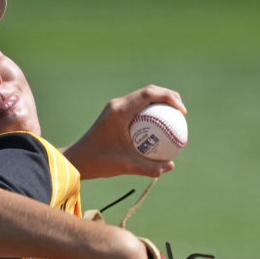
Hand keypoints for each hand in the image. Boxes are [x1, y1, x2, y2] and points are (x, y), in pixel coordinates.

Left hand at [61, 85, 186, 178]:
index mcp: (120, 110)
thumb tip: (171, 166)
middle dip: (168, 97)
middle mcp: (117, 104)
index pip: (149, 93)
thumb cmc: (99, 161)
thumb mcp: (126, 166)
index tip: (182, 112)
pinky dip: (150, 113)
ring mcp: (115, 108)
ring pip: (142, 98)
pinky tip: (159, 129)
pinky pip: (137, 108)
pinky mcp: (114, 114)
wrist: (77, 159)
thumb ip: (149, 167)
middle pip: (148, 91)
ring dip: (159, 103)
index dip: (170, 97)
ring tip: (174, 118)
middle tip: (182, 112)